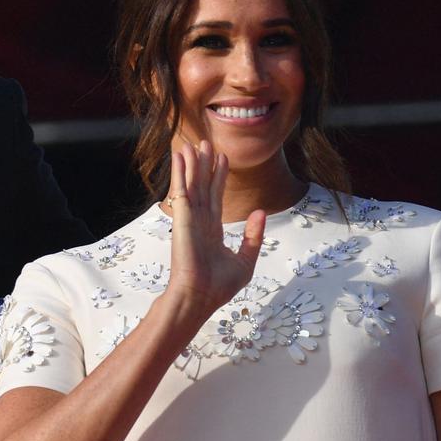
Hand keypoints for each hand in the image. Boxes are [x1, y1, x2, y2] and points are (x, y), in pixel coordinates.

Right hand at [162, 140, 264, 321]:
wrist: (200, 297)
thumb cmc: (219, 287)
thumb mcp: (245, 260)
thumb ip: (253, 236)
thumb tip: (261, 212)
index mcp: (212, 231)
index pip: (216, 197)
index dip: (218, 176)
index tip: (222, 158)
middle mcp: (199, 221)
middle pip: (203, 185)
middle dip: (204, 164)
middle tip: (205, 142)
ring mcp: (189, 218)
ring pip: (192, 183)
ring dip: (191, 162)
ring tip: (192, 143)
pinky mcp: (181, 218)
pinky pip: (182, 189)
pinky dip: (181, 171)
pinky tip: (180, 155)